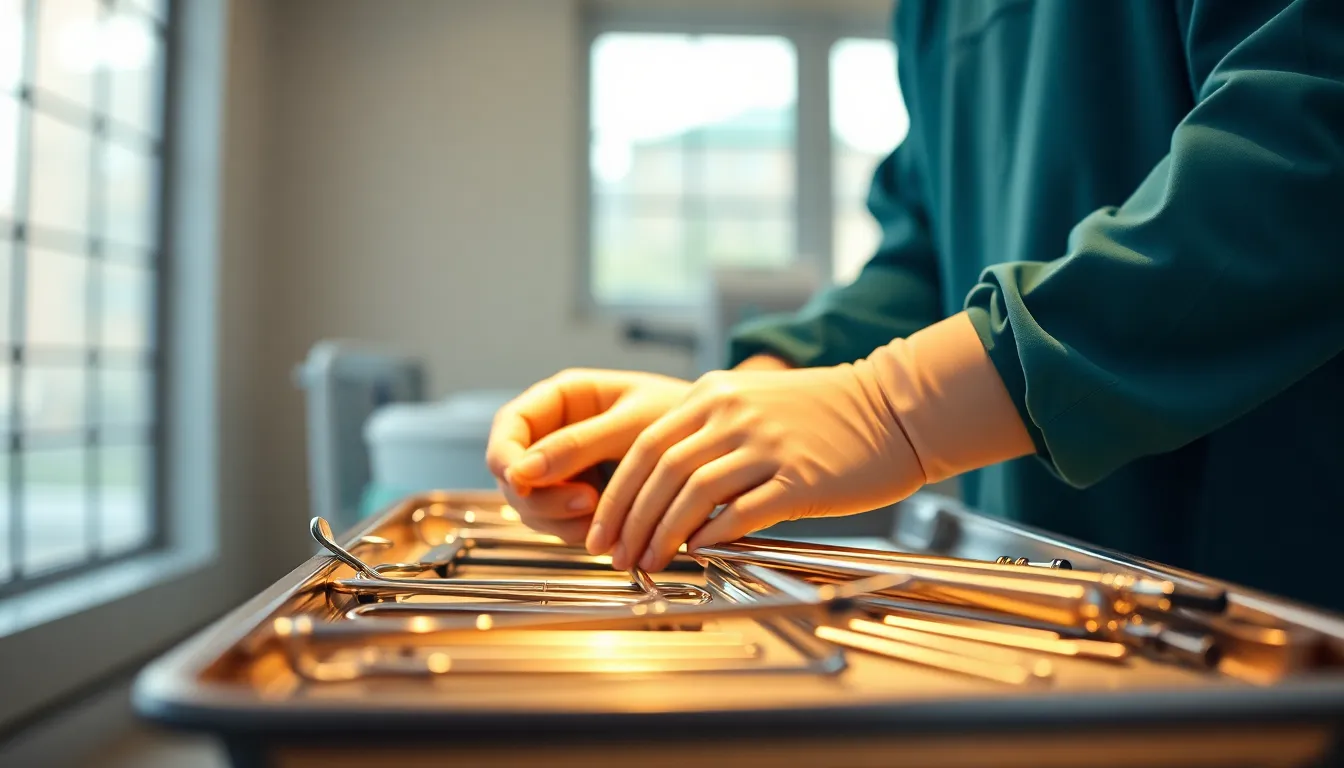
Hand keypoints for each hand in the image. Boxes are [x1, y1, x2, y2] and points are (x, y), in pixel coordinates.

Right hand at [485, 368, 692, 542]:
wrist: (718, 445)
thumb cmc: (684, 417)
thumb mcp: (632, 426)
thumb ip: (578, 444)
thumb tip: (521, 471)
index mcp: (563, 398)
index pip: (510, 427)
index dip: (505, 457)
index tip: (519, 482)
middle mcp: (557, 433)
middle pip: (514, 475)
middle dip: (542, 497)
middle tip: (587, 504)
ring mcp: (567, 470)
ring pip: (534, 506)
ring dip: (562, 521)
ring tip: (606, 515)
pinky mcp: (582, 499)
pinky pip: (562, 524)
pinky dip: (581, 532)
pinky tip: (613, 527)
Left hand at [585, 365, 926, 569]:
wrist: (895, 409)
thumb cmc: (824, 416)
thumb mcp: (753, 404)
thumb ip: (707, 438)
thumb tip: (663, 492)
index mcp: (714, 394)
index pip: (644, 447)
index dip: (617, 494)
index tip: (602, 528)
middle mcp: (733, 414)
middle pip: (659, 472)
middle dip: (629, 521)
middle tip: (614, 555)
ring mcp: (767, 444)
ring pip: (692, 494)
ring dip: (662, 534)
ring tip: (648, 562)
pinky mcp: (800, 476)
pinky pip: (743, 511)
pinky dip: (713, 535)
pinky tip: (699, 552)